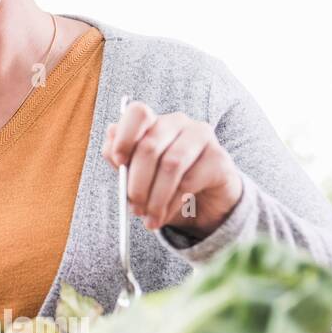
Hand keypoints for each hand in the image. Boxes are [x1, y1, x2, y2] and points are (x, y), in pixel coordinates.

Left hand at [102, 101, 243, 239]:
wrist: (203, 201)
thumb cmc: (161, 182)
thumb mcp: (135, 173)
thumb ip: (119, 160)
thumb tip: (112, 152)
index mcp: (152, 122)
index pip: (137, 113)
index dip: (125, 137)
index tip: (118, 163)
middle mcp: (177, 122)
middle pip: (150, 146)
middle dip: (137, 183)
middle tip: (134, 208)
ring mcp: (201, 137)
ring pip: (171, 165)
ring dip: (156, 198)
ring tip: (149, 218)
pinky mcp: (219, 157)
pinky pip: (190, 181)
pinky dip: (172, 203)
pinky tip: (165, 215)